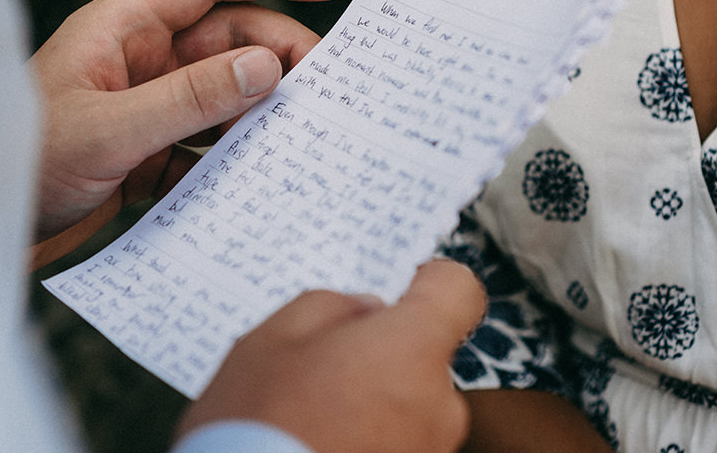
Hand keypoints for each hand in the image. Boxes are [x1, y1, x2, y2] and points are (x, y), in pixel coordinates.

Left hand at [28, 0, 346, 257]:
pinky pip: (204, 146)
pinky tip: (254, 180)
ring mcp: (145, 108)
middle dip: (279, 58)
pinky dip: (231, 159)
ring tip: (302, 137)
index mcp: (123, 27)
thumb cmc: (25, 161)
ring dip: (259, 113)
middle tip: (325, 92)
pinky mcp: (145, 154)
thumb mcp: (109, 128)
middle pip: (229, 40)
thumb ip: (189, 99)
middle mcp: (139, 60)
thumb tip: (268, 67)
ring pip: (223, 96)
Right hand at [178, 259, 485, 452]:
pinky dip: (371, 440)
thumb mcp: (269, 341)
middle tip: (319, 372)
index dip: (430, 281)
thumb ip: (328, 307)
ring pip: (412, 405)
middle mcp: (438, 405)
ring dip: (376, 404)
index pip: (458, 290)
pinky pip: (402, 442)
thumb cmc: (259, 428)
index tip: (406, 286)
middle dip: (382, 356)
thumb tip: (362, 310)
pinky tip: (324, 444)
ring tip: (314, 421)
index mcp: (408, 350)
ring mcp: (433, 451)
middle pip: (425, 355)